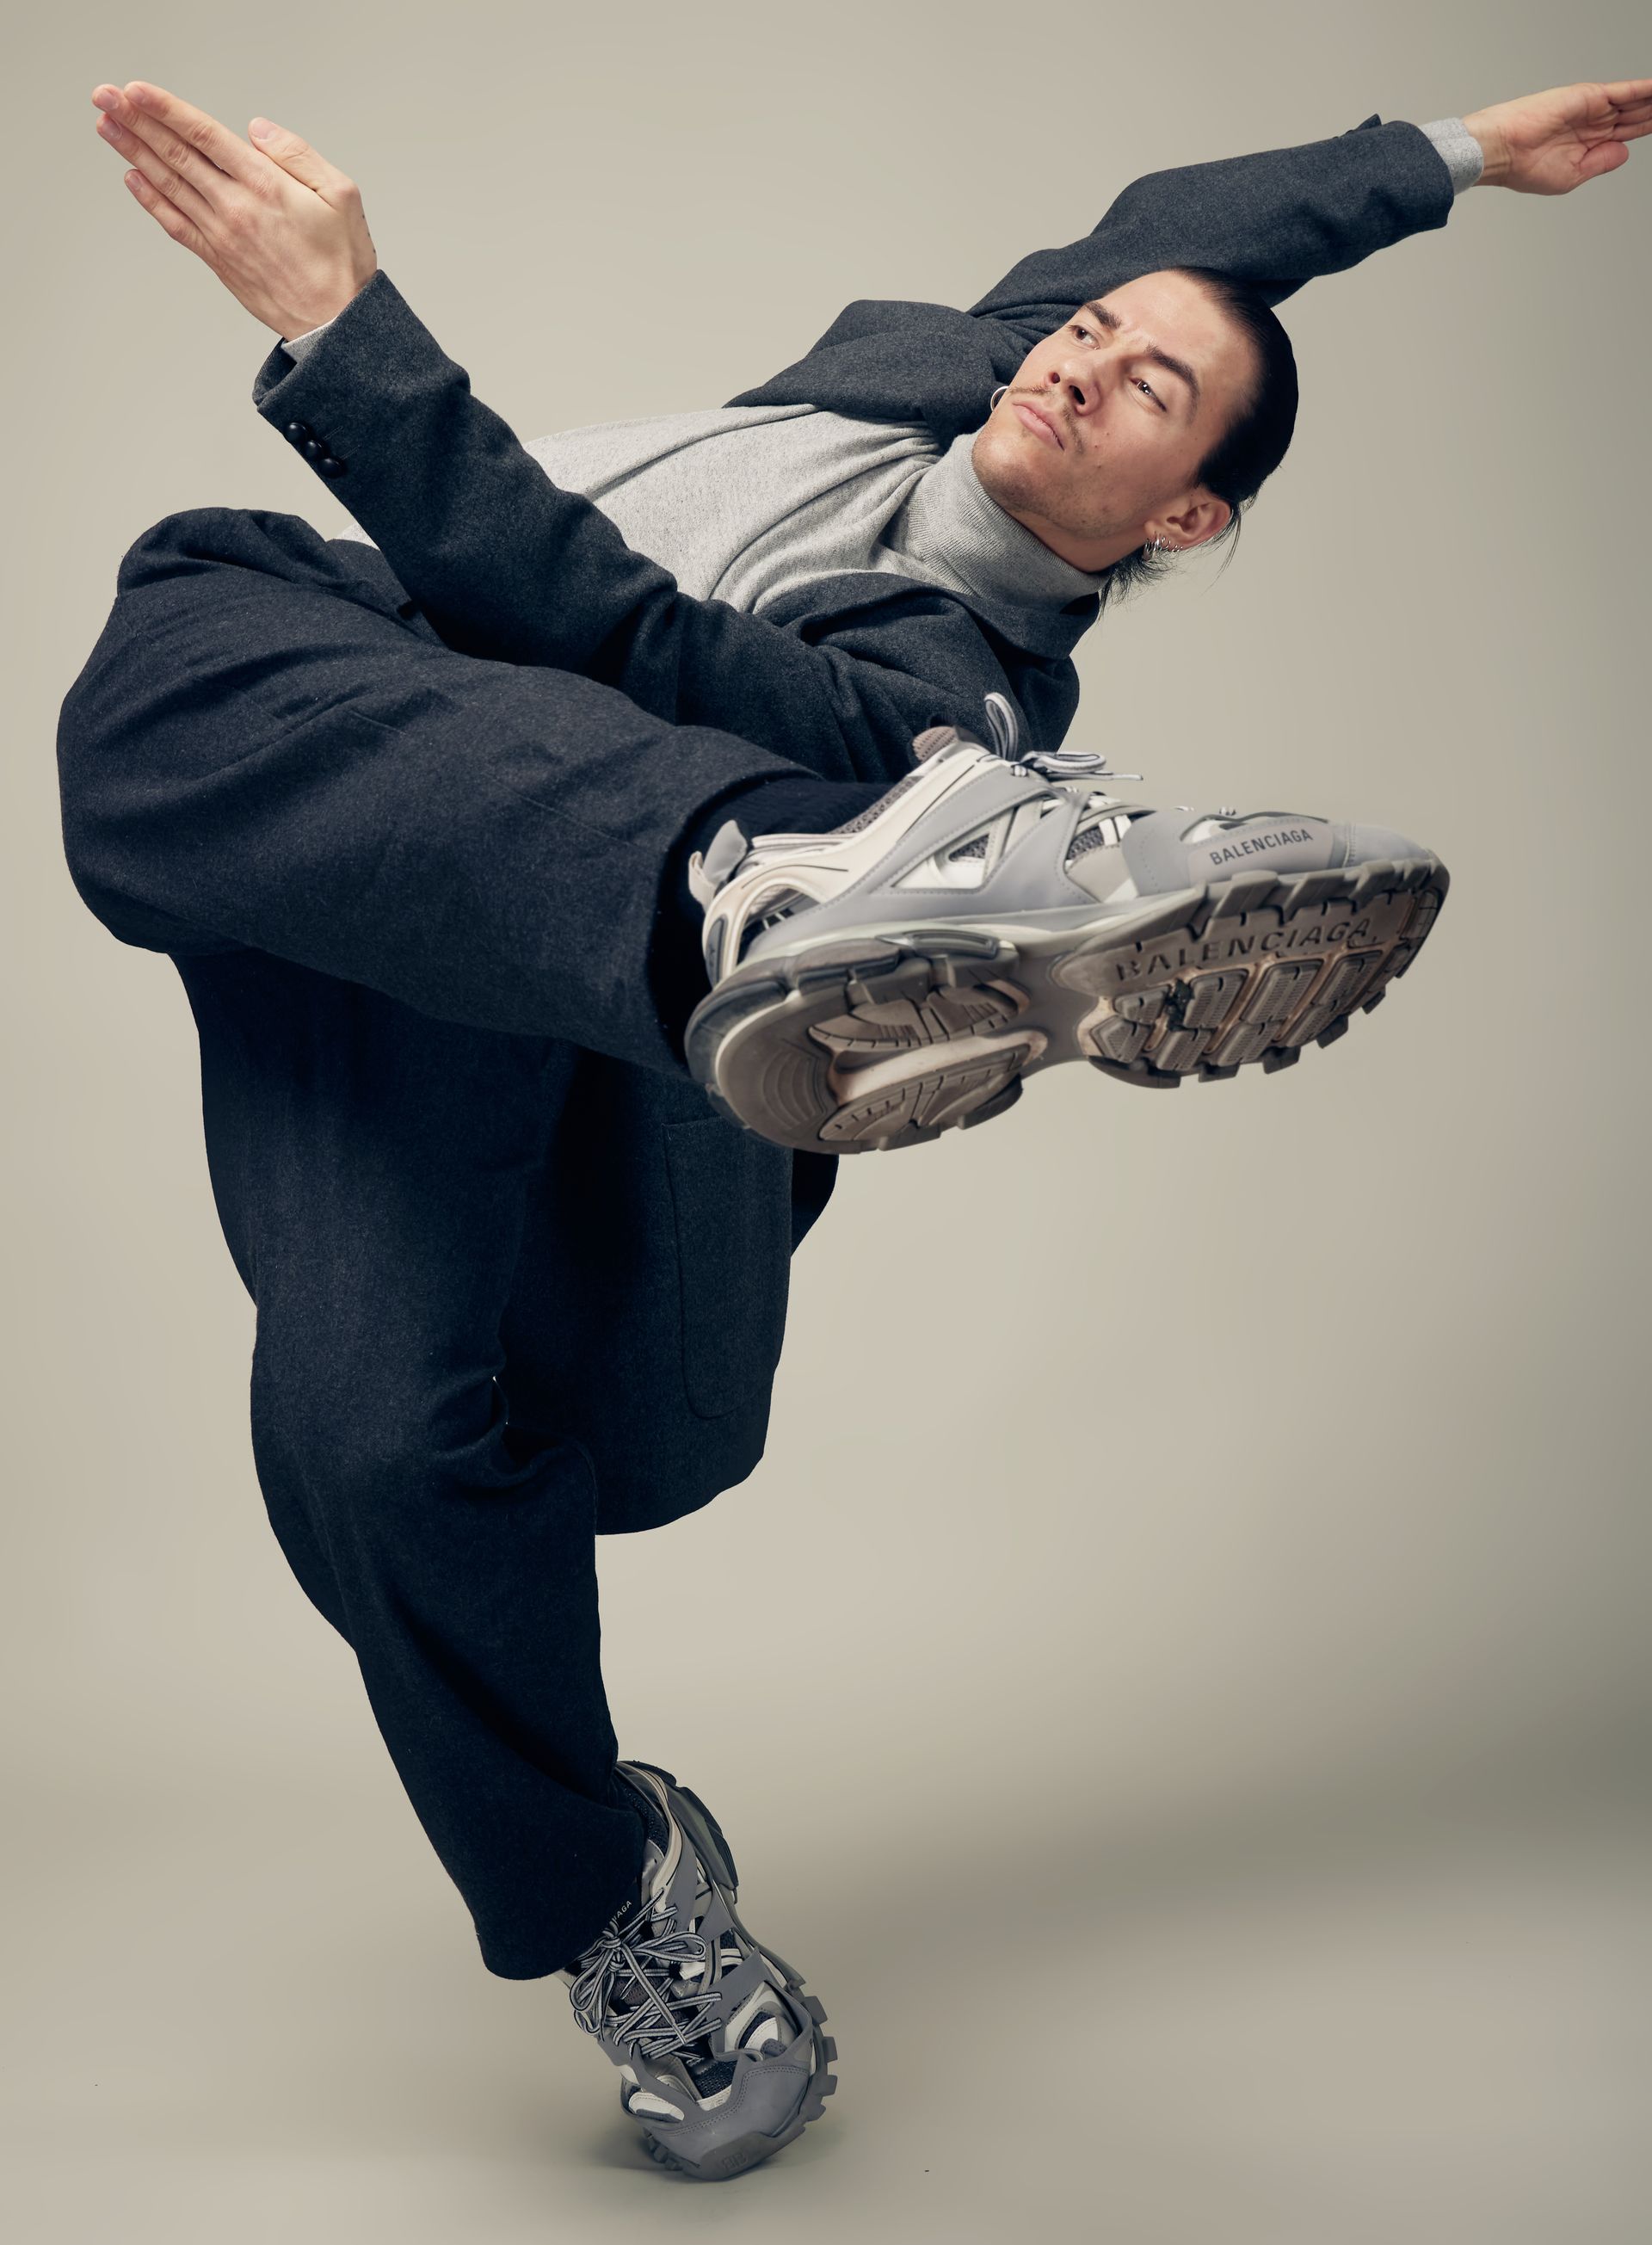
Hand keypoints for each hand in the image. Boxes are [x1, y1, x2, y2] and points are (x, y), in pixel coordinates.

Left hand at [89, 79, 377, 338]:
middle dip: (136, 122)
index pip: (204, 135)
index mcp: (265, 186)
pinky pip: (175, 224)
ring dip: (133, 152)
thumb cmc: (344, 262)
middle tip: (105, 96)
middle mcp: (235, 208)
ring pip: (168, 185)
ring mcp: (221, 236)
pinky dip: (150, 199)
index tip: (135, 90)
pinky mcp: (217, 260)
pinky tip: (132, 178)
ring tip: (106, 125)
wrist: (336, 325)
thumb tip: (255, 130)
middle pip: (176, 155)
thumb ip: (298, 155)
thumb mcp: (341, 195)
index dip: (165, 109)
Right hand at [1463, 78, 1651, 193]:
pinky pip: (1625, 91)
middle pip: (1633, 116)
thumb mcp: (1571, 176)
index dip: (1645, 130)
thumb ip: (1600, 162)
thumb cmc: (1523, 168)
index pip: (1624, 135)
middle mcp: (1591, 123)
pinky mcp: (1589, 96)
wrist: (1503, 150)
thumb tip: (1624, 152)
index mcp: (1586, 145)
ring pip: (1633, 102)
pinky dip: (1644, 90)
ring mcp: (1591, 109)